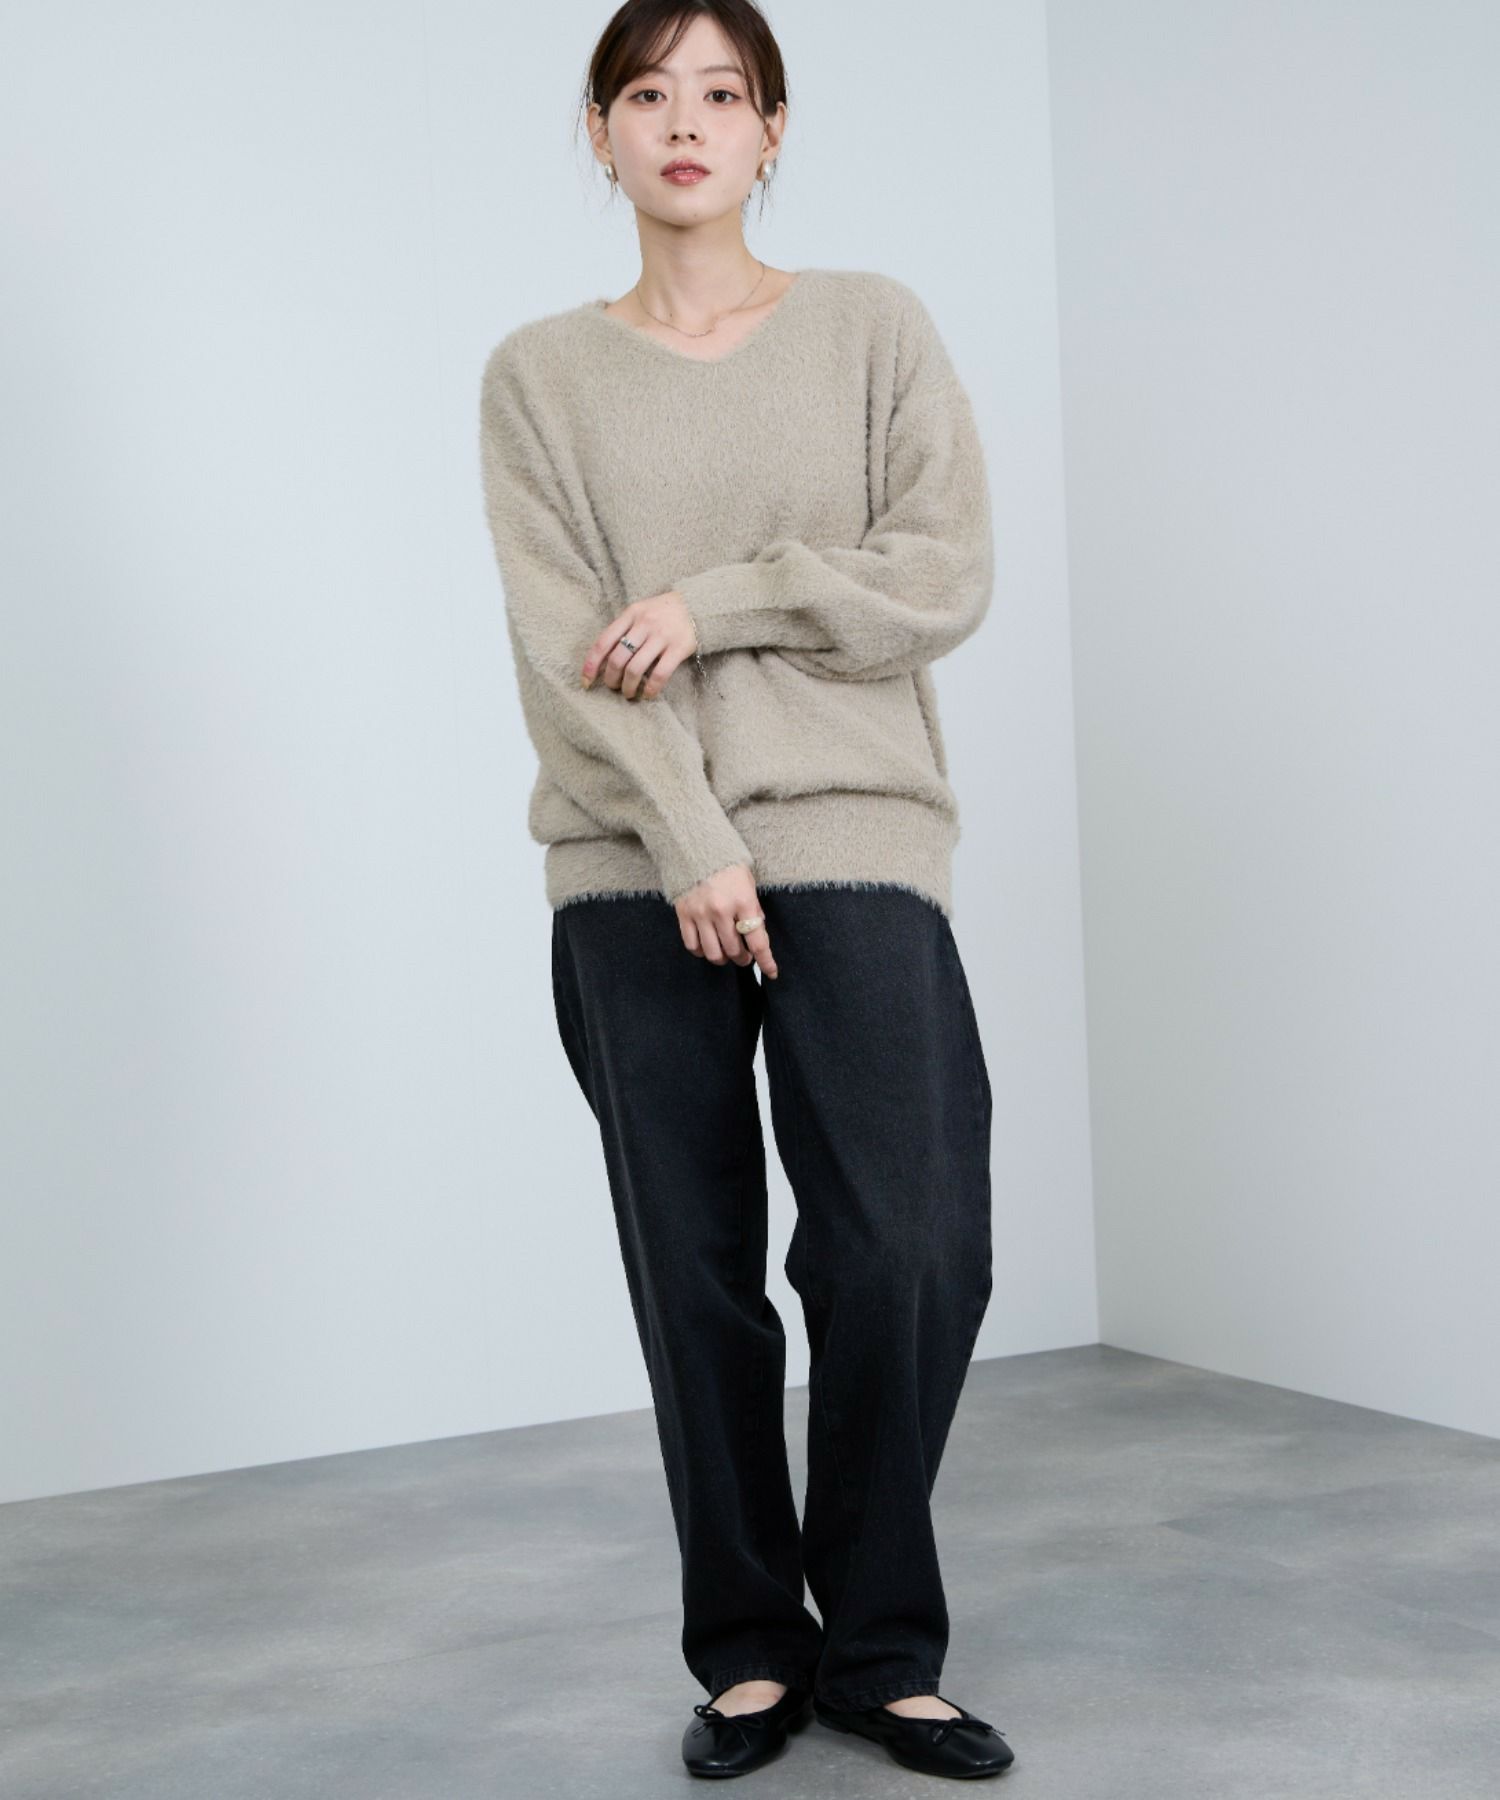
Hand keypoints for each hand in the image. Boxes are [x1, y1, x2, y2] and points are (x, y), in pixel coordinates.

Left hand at [582, 590, 697, 700]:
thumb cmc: (663, 612)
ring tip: (628, 693)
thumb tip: (603, 659)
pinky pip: (660, 674)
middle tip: (613, 687)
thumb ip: (624, 629)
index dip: (591, 664)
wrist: (698, 604)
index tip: (586, 681)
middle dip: (611, 679)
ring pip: (636, 669)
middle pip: (618, 659)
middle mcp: (644, 624)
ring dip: (628, 687)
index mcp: (630, 614)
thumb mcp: (640, 612)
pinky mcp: (678, 648)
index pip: (603, 642)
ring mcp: (661, 636)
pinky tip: (647, 694)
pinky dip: (650, 689)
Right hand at [675, 865, 777, 979]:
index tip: (772, 972)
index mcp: (743, 901)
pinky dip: (701, 952)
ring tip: (726, 954)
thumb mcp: (749, 883)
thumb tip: (757, 933)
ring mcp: (700, 913)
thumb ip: (753, 909)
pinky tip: (707, 946)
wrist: (696, 846)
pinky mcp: (683, 914)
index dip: (766, 961)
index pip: (758, 941)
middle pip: (735, 950)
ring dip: (723, 959)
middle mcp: (722, 910)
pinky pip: (692, 945)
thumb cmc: (727, 864)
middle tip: (745, 957)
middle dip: (743, 959)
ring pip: (713, 953)